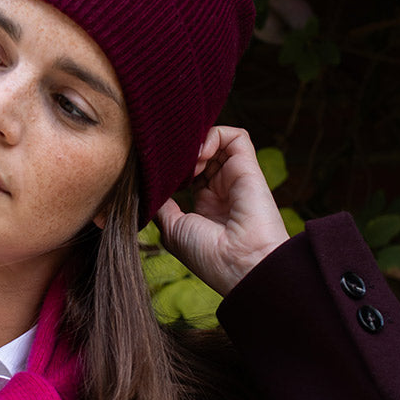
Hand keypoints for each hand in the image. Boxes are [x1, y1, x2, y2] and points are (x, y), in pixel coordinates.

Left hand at [155, 126, 288, 295]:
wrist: (238, 263)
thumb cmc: (206, 254)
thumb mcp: (172, 229)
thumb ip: (162, 205)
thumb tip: (150, 186)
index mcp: (205, 207)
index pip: (189, 175)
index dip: (173, 169)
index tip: (157, 174)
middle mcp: (221, 190)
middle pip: (201, 156)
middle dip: (182, 155)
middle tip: (169, 166)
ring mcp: (235, 178)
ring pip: (216, 143)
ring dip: (196, 145)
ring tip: (186, 162)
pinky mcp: (248, 167)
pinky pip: (236, 137)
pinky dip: (215, 136)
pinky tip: (200, 154)